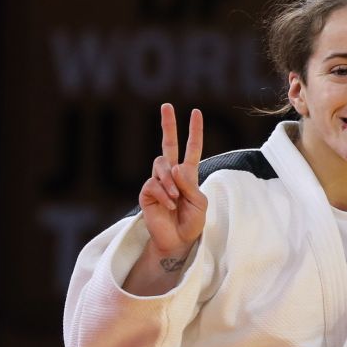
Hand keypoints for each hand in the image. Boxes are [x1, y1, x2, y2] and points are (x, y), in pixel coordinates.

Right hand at [139, 103, 206, 256]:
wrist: (178, 241)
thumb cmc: (191, 223)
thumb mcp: (199, 203)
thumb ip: (190, 185)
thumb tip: (176, 168)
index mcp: (188, 175)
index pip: (191, 148)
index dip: (194, 131)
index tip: (196, 113)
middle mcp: (171, 175)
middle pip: (168, 144)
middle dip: (168, 124)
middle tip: (167, 105)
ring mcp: (158, 182)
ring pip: (161, 165)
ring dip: (170, 182)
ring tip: (176, 199)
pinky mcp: (147, 193)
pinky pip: (154, 184)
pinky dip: (164, 195)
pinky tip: (169, 206)